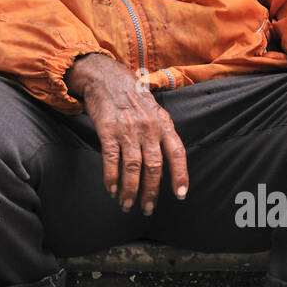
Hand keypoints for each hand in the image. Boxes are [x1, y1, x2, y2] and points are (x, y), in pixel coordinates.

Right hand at [65, 53, 188, 213]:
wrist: (106, 77)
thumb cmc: (132, 98)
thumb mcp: (154, 112)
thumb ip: (161, 137)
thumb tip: (164, 170)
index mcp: (163, 123)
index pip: (177, 152)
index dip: (180, 175)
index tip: (180, 195)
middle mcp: (148, 127)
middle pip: (154, 166)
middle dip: (151, 192)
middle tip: (147, 208)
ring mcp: (128, 129)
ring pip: (133, 167)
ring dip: (130, 190)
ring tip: (127, 204)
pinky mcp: (108, 129)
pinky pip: (112, 159)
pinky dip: (111, 177)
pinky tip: (111, 189)